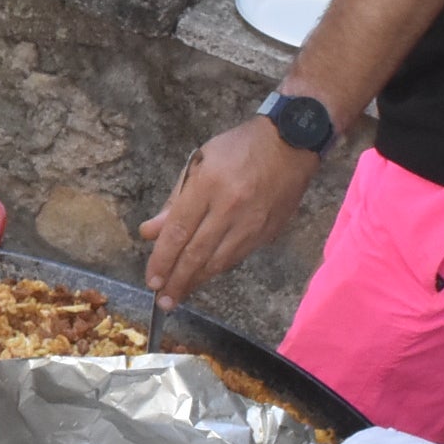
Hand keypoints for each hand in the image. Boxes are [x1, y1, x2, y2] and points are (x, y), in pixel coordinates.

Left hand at [138, 120, 321, 302]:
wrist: (292, 142)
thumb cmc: (239, 147)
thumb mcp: (199, 161)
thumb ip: (174, 200)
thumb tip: (150, 232)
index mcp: (209, 184)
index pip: (179, 231)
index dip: (162, 259)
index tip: (151, 279)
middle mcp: (230, 207)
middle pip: (197, 253)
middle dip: (176, 280)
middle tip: (162, 301)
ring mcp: (252, 223)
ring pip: (219, 261)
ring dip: (196, 281)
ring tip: (179, 295)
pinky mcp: (268, 232)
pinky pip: (237, 257)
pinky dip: (217, 269)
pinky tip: (204, 276)